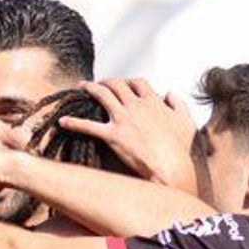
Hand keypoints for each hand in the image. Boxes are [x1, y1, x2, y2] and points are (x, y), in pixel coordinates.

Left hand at [62, 78, 197, 191]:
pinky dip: (74, 123)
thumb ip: (178, 104)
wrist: (170, 167)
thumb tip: (169, 93)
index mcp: (152, 101)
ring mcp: (123, 119)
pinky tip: (63, 122)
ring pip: (102, 96)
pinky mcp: (113, 136)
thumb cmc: (179, 148)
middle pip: (117, 84)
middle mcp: (135, 105)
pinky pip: (89, 126)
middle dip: (106, 81)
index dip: (128, 82)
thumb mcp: (185, 121)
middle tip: (98, 84)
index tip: (123, 84)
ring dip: (89, 89)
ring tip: (80, 87)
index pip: (137, 83)